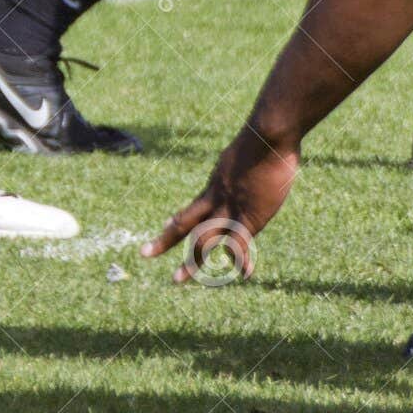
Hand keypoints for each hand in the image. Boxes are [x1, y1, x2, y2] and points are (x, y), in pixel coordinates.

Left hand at [142, 125, 299, 283]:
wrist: (267, 134)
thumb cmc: (263, 136)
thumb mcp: (244, 152)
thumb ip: (242, 166)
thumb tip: (251, 154)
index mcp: (215, 184)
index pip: (193, 207)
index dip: (178, 219)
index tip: (165, 226)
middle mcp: (216, 198)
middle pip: (186, 224)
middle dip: (165, 241)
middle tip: (144, 253)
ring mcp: (231, 209)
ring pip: (204, 240)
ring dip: (191, 262)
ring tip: (176, 279)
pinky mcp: (250, 216)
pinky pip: (240, 244)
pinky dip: (241, 261)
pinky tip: (243, 275)